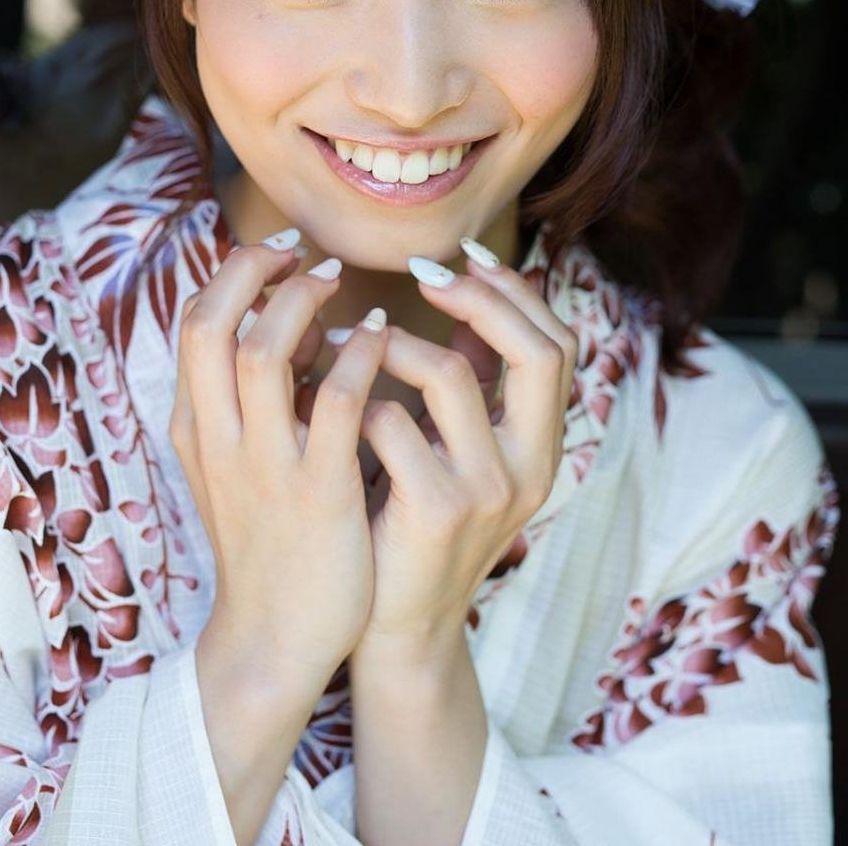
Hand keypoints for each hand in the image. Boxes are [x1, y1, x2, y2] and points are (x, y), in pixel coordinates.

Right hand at [171, 241, 390, 682]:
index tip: (280, 258)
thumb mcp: (233, 465)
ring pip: (265, 351)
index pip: (195, 323)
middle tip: (303, 256)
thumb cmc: (266, 541)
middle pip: (211, 323)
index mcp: (194, 428)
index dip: (235, 277)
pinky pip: (340, 401)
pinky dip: (359, 355)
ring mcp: (265, 465)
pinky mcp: (318, 492)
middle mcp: (217, 439)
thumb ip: (248, 400)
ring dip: (304, 304)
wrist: (273, 640)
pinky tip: (380, 337)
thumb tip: (292, 325)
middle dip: (254, 272)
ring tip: (339, 286)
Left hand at [351, 252, 577, 654]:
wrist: (394, 627)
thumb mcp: (458, 448)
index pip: (559, 344)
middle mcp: (532, 467)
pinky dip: (358, 403)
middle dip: (480, 299)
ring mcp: (488, 493)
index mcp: (542, 446)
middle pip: (540, 351)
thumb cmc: (413, 519)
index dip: (515, 293)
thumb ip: (471, 380)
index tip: (462, 261)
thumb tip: (469, 292)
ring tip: (353, 345)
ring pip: (454, 376)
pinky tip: (329, 410)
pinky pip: (392, 423)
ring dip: (395, 347)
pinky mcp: (436, 513)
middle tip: (423, 276)